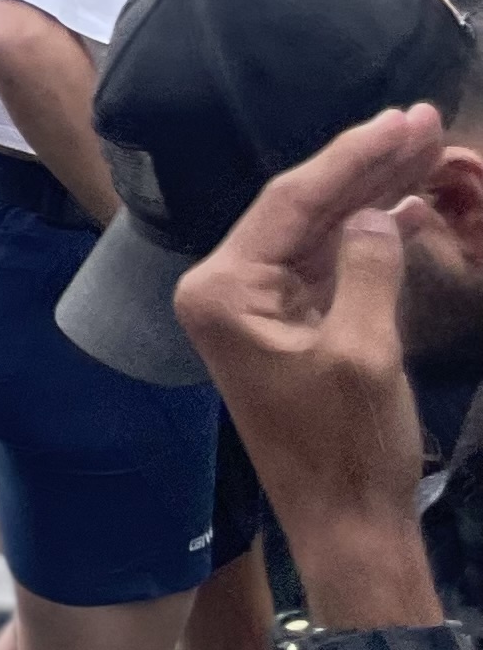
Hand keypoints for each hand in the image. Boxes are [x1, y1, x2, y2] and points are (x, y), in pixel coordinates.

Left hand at [171, 102, 445, 594]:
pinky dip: (370, 237)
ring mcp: (256, 310)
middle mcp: (225, 291)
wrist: (351, 531)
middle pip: (303, 206)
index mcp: (222, 290)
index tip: (404, 118)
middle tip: (422, 119)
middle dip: (366, 164)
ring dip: (373, 193)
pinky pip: (329, 264)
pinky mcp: (288, 329)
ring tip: (426, 147)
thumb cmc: (349, 451)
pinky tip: (410, 206)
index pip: (292, 200)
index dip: (354, 156)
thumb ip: (366, 269)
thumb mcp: (363, 353)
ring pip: (320, 231)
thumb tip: (377, 213)